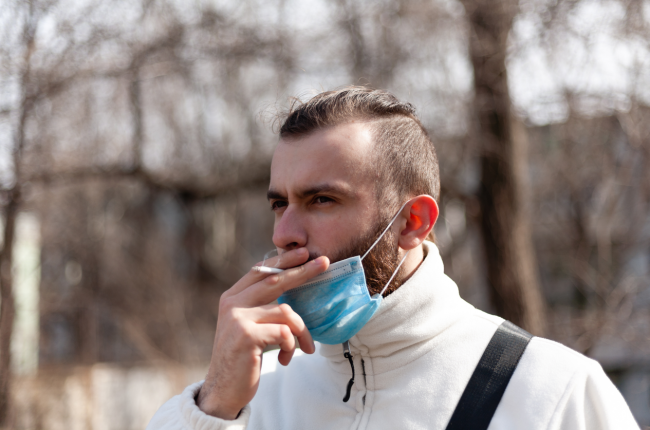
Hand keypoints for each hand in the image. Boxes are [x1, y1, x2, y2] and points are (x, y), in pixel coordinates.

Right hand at [197, 248, 328, 418]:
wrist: (222, 391)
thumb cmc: (243, 358)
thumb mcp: (248, 326)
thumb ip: (260, 306)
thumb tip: (290, 284)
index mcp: (232, 298)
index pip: (260, 271)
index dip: (283, 260)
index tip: (304, 252)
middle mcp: (232, 304)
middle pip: (275, 280)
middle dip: (303, 271)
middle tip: (325, 263)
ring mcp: (238, 318)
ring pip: (286, 312)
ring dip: (302, 332)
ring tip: (305, 348)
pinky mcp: (247, 336)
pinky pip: (285, 332)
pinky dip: (291, 346)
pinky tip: (284, 359)